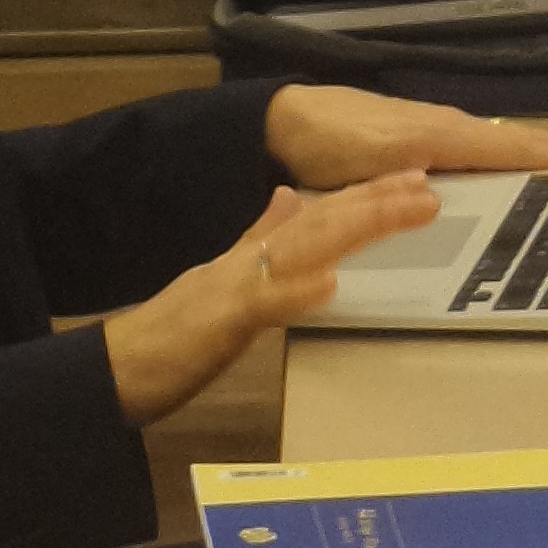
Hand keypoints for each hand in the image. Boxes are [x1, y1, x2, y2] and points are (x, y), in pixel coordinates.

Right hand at [102, 171, 473, 419]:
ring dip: (353, 227)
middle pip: (320, 223)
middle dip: (375, 202)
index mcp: (254, 256)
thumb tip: (290, 198)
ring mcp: (234, 289)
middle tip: (427, 185)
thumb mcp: (226, 278)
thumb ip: (259, 238)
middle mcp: (249, 262)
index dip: (366, 197)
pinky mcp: (218, 325)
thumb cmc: (173, 333)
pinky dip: (296, 293)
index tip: (413, 180)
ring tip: (401, 208)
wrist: (120, 367)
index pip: (318, 218)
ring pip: (301, 250)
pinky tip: (329, 282)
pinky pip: (262, 306)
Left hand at [266, 85, 547, 191]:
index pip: (522, 150)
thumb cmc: (323, 143)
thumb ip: (398, 176)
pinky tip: (541, 176)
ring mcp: (449, 134)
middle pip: (534, 145)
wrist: (285, 121)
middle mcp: (457, 130)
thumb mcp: (362, 163)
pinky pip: (498, 152)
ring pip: (520, 147)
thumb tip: (438, 187)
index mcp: (447, 136)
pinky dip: (532, 161)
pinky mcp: (437, 142)